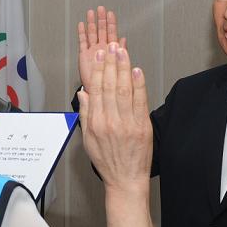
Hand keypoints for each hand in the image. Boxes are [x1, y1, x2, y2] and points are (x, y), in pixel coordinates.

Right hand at [77, 6, 125, 92]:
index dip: (111, 23)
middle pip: (101, 31)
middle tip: (101, 9)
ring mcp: (93, 51)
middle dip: (101, 19)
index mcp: (111, 50)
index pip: (112, 33)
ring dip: (91, 23)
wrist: (99, 92)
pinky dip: (82, 33)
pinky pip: (82, 42)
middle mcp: (102, 49)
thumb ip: (121, 51)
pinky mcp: (84, 55)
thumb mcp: (119, 65)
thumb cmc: (111, 81)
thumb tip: (124, 40)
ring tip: (91, 13)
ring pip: (92, 34)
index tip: (111, 13)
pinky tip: (81, 25)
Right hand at [78, 44, 151, 190]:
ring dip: (124, 68)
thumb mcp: (88, 139)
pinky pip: (140, 101)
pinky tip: (137, 71)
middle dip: (110, 63)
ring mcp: (128, 123)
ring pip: (124, 89)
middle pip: (109, 85)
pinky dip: (139, 84)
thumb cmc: (107, 162)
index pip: (96, 90)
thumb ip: (86, 114)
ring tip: (122, 52)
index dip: (97, 70)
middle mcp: (111, 121)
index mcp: (96, 123)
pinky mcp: (142, 127)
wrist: (125, 180)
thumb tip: (84, 92)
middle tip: (111, 47)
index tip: (98, 56)